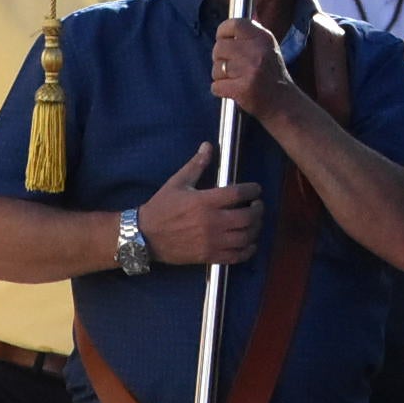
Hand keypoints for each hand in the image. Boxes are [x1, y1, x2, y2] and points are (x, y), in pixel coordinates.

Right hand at [138, 144, 262, 265]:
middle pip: (247, 217)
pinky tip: (249, 244)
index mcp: (204, 201)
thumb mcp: (177, 182)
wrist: (145, 236)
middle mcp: (212, 222)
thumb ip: (196, 165)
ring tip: (255, 222)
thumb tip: (208, 146)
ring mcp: (212, 241)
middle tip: (258, 205)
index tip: (256, 189)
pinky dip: (248, 251)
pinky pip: (236, 256)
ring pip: (245, 237)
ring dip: (256, 229)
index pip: (238, 194)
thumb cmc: (162, 207)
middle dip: (258, 210)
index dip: (252, 190)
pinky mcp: (209, 256)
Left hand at [209, 19, 299, 121]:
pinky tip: (233, 90)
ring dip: (221, 76)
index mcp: (264, 37)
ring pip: (216, 68)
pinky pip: (216, 86)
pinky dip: (220, 90)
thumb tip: (223, 31)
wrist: (284, 104)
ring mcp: (251, 70)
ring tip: (236, 80)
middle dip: (220, 59)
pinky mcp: (243, 89)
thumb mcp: (267, 48)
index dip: (222, 32)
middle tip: (231, 67)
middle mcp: (258, 51)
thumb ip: (248, 37)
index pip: (234, 24)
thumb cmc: (271, 76)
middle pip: (219, 47)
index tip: (222, 40)